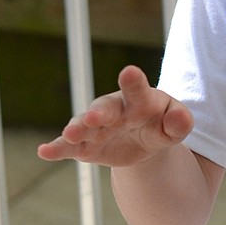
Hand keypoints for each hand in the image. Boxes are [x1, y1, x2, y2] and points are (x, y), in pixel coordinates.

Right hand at [37, 65, 193, 167]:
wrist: (144, 141)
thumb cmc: (161, 124)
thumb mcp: (175, 126)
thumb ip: (180, 122)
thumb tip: (181, 119)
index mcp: (139, 99)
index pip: (137, 89)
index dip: (133, 82)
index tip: (129, 72)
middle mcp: (114, 109)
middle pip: (105, 108)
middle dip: (99, 112)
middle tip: (95, 117)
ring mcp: (96, 127)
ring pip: (83, 126)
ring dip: (77, 130)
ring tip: (70, 135)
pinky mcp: (84, 146)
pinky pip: (68, 147)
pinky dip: (57, 149)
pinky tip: (44, 151)